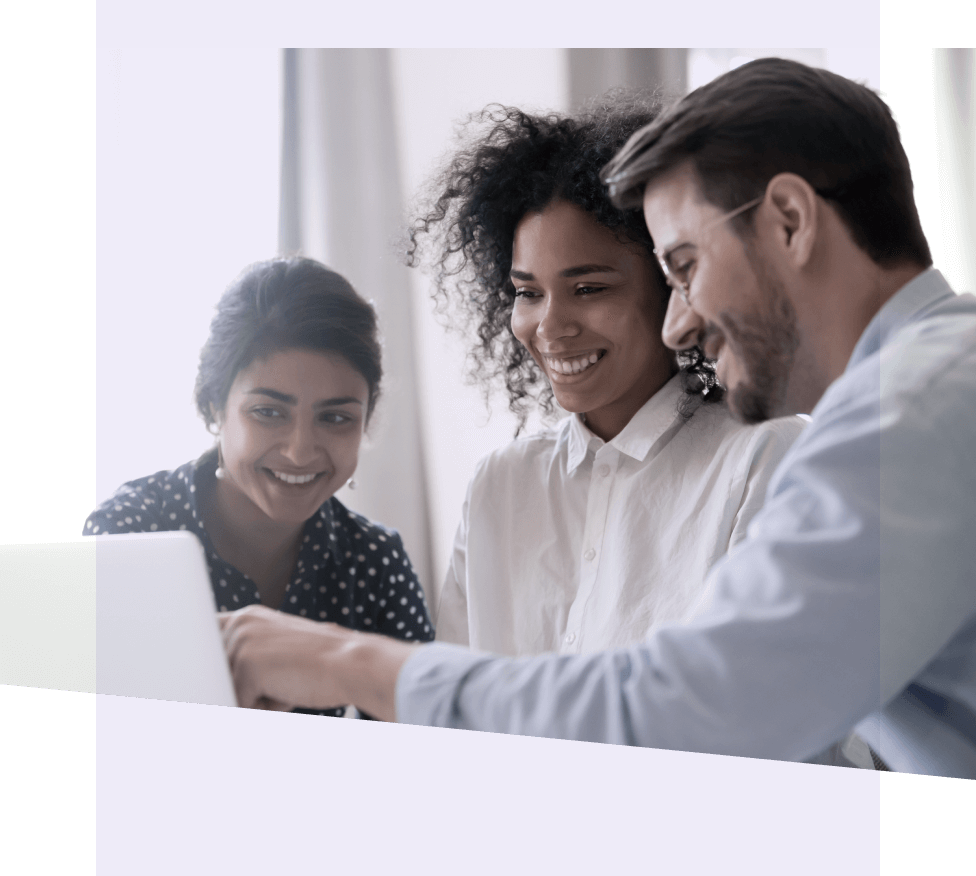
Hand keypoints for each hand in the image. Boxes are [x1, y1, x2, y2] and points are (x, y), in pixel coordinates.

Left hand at [218, 605, 358, 711]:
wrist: (353, 663)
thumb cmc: (323, 663)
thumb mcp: (279, 648)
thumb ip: (249, 654)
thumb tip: (215, 680)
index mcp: (247, 617)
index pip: (207, 641)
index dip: (213, 666)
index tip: (215, 678)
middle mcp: (240, 624)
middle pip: (215, 674)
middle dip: (243, 688)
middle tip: (281, 679)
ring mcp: (241, 643)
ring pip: (229, 691)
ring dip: (256, 699)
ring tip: (287, 683)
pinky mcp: (247, 666)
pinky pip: (241, 705)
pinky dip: (266, 709)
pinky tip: (290, 691)